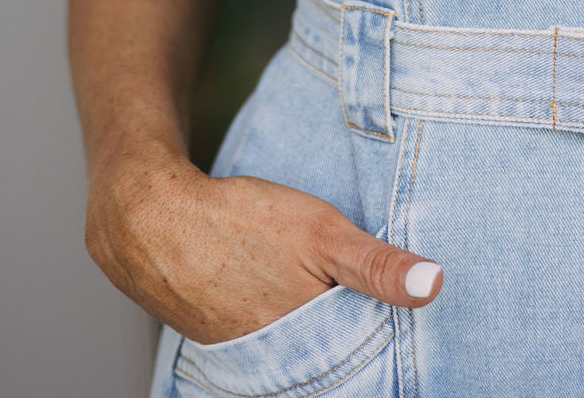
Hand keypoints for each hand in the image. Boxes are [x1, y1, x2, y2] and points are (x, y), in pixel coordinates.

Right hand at [84, 147, 442, 343]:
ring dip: (315, 343)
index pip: (360, 364)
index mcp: (306, 343)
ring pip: (295, 358)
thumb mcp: (321, 231)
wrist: (149, 219)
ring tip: (324, 312)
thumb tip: (435, 285)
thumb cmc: (238, 221)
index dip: (382, 355)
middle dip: (350, 349)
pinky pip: (263, 351)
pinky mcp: (220, 344)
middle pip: (328, 364)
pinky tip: (282, 307)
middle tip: (374, 335)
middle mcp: (274, 363)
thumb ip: (377, 265)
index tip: (409, 356)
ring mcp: (243, 357)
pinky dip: (282, 335)